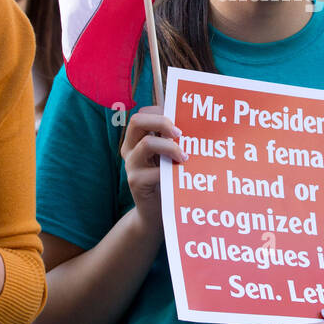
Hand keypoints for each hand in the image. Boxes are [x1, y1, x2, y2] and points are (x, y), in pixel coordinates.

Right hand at [120, 106, 185, 230]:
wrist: (155, 212)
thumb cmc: (166, 178)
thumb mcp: (167, 156)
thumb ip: (172, 140)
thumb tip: (194, 121)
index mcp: (135, 138)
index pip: (142, 114)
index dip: (161, 111)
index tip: (180, 119)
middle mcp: (129, 149)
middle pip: (137, 120)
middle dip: (162, 121)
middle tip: (180, 133)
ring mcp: (131, 165)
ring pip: (147, 143)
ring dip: (170, 147)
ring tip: (184, 156)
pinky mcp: (136, 182)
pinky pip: (155, 170)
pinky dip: (171, 170)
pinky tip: (181, 174)